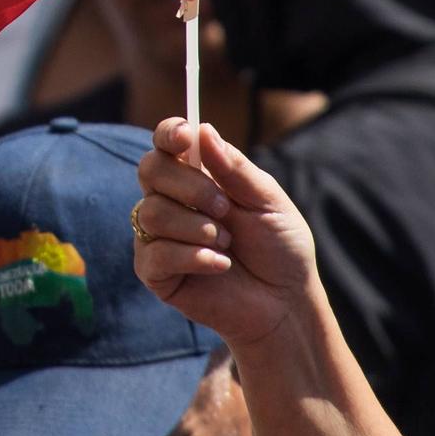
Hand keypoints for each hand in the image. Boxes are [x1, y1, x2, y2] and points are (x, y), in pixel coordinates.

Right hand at [131, 118, 322, 362]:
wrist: (284, 304)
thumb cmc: (279, 250)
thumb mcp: (269, 202)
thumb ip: (235, 168)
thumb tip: (203, 131)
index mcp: (197, 177)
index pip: (165, 143)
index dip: (168, 133)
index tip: (184, 136)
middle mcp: (171, 201)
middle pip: (150, 169)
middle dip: (189, 186)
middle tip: (225, 209)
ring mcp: (159, 237)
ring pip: (152, 213)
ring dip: (196, 228)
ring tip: (227, 244)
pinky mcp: (155, 272)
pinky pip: (154, 253)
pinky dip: (192, 257)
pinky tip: (220, 266)